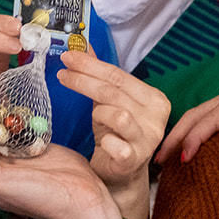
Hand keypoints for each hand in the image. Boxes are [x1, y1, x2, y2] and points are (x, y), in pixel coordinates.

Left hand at [57, 49, 170, 218]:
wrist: (121, 173)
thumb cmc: (115, 134)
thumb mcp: (107, 101)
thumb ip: (99, 75)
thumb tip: (82, 45)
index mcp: (154, 99)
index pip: (119, 75)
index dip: (91, 65)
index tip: (67, 56)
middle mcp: (156, 117)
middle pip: (115, 92)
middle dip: (85, 80)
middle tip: (62, 74)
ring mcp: (148, 140)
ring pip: (119, 115)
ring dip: (98, 112)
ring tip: (92, 116)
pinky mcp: (136, 160)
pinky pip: (120, 147)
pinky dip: (108, 141)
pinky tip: (103, 141)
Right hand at [156, 53, 218, 162]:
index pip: (208, 121)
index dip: (193, 140)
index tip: (182, 160)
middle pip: (193, 116)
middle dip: (174, 137)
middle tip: (158, 161)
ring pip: (197, 114)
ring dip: (180, 132)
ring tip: (167, 155)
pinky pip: (207, 115)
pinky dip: (193, 128)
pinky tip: (191, 142)